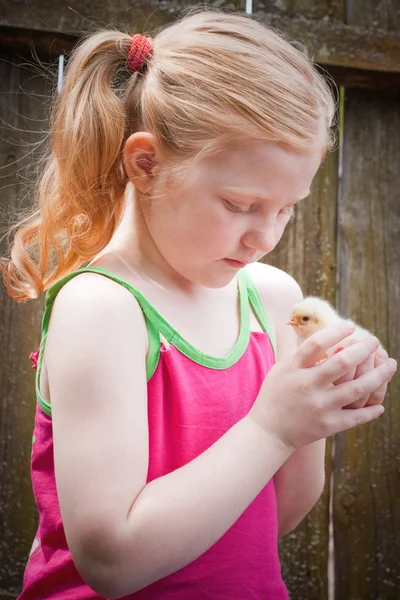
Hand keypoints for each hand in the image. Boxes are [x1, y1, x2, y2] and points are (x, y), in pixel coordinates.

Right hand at [248, 322, 396, 450]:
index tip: (352, 326)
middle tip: (375, 342)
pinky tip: (380, 405)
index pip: (317, 343)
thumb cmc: (274, 396)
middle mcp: (308, 385)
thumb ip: (296, 352)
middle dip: (364, 349)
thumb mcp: (280, 369)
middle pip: (343, 363)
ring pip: (357, 389)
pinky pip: (356, 416)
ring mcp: (319, 406)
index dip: (336, 332)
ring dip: (378, 375)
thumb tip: (308, 329)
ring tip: (390, 364)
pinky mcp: (327, 425)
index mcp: (294, 368)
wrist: (268, 432)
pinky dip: (371, 411)